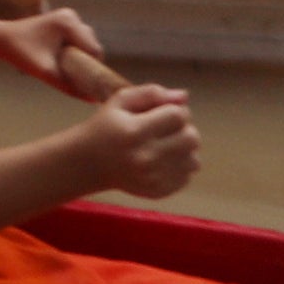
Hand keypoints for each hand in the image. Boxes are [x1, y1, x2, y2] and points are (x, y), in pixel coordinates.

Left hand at [0, 6, 118, 99]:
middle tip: (77, 79)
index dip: (94, 68)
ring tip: (70, 72)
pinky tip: (66, 63)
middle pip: (93, 46)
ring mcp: (68, 17)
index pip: (94, 50)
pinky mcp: (64, 22)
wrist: (2, 39)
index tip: (89, 84)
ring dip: (82, 58)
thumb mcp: (46, 73)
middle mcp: (72, 16)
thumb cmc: (21, 54)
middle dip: (88, 63)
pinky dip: (76, 51)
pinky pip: (79, 40)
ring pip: (87, 43)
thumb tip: (93, 100)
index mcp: (69, 23)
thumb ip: (70, 86)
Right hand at [72, 83, 203, 200]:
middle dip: (184, 129)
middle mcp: (146, 157)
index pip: (178, 116)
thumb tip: (184, 97)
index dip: (176, 109)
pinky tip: (163, 160)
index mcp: (135, 131)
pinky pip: (187, 177)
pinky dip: (180, 167)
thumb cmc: (106, 126)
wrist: (89, 163)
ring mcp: (154, 178)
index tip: (164, 112)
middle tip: (167, 128)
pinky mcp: (158, 191)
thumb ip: (151, 93)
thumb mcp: (120, 101)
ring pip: (194, 160)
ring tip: (167, 145)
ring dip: (185, 150)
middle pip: (191, 139)